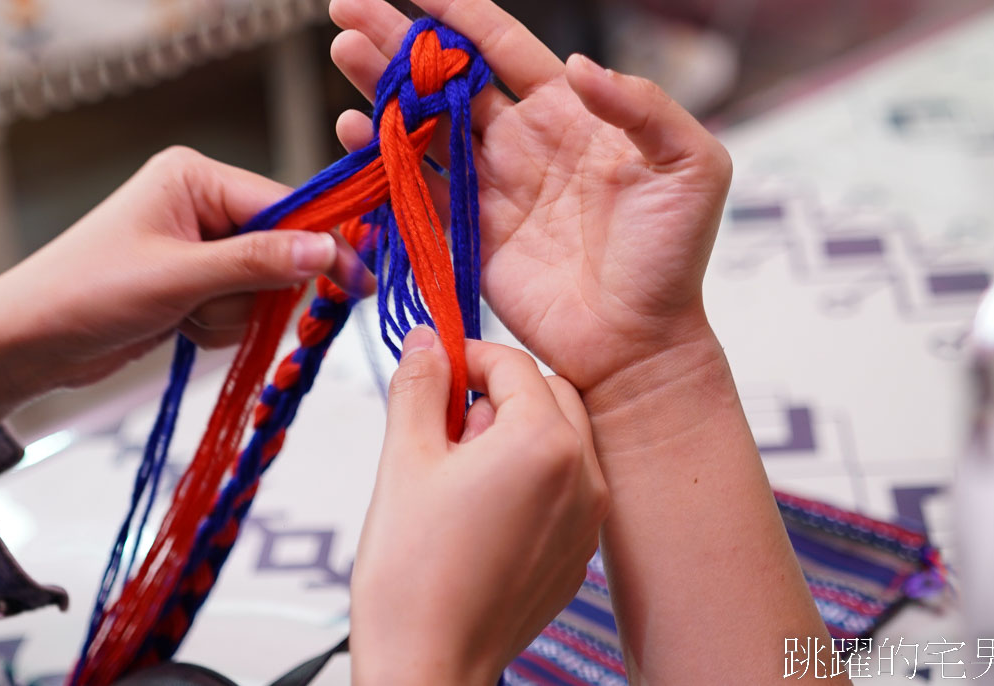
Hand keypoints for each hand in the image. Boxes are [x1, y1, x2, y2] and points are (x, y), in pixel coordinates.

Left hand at [0, 146, 369, 442]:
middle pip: (279, 248)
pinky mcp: (192, 282)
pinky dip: (217, 327)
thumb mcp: (179, 277)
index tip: (355, 281)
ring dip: (231, 314)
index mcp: (195, 177)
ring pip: (261, 286)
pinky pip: (237, 307)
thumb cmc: (86, 293)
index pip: (284, 204)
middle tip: (212, 306)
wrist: (24, 344)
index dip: (319, 245)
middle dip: (255, 290)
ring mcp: (197, 245)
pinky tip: (178, 328)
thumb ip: (258, 262)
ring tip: (182, 318)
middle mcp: (200, 203)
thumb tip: (329, 251)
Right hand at [329, 0, 731, 411]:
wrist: (642, 341)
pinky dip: (379, 159)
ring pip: (420, 125)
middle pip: (444, 78)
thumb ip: (644, 106)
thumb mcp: (691, 166)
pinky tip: (353, 129)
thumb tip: (578, 65)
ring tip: (342, 51)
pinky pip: (414, 189)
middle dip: (396, 39)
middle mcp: (519, 142)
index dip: (456, 8)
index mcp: (567, 113)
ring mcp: (487, 188)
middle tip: (345, 5)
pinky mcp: (465, 235)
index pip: (501, 45)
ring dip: (379, 88)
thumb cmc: (673, 255)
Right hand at [351, 328, 607, 685]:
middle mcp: (584, 476)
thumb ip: (419, 386)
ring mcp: (588, 519)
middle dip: (498, 394)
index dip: (466, 356)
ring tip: (458, 470)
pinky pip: (566, 486)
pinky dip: (531, 475)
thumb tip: (426, 340)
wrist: (428, 668)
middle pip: (550, 393)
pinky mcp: (579, 553)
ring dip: (517, 431)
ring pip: (563, 438)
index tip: (433, 368)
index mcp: (544, 444)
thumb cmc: (413, 575)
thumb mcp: (404, 459)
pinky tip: (480, 507)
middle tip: (444, 423)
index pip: (513, 363)